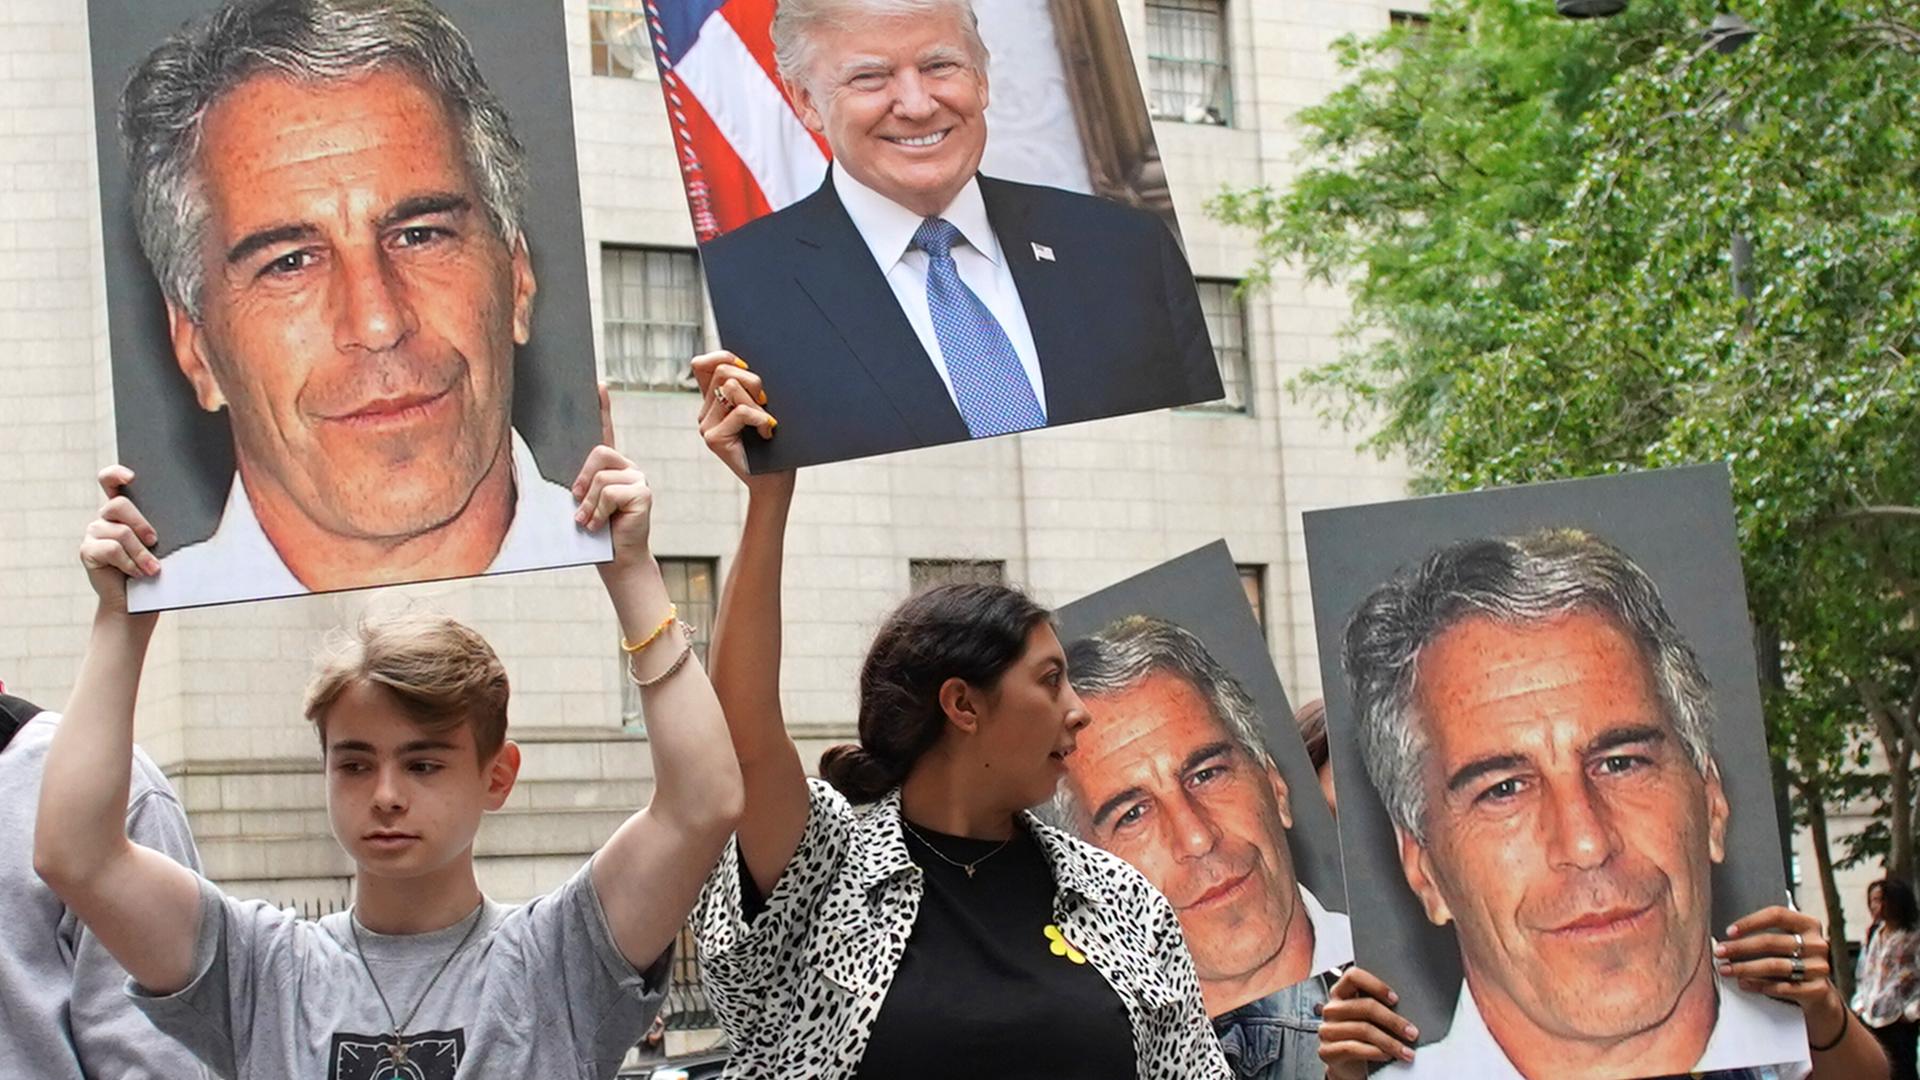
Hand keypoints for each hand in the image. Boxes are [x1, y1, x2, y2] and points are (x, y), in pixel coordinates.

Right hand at [79, 466, 161, 614]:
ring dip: (141, 552)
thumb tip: (189, 510)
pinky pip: (111, 549)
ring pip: (121, 532)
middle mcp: (105, 517)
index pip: (110, 480)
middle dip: (141, 523)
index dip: (116, 474)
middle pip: (119, 505)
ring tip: (153, 569)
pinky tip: (137, 573)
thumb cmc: (157, 569)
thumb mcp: (164, 543)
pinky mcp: (88, 551)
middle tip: (156, 541)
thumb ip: (165, 524)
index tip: (132, 477)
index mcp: (124, 510)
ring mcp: (94, 533)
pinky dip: (129, 563)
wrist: (140, 602)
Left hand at [572, 389, 653, 566]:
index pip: (605, 430)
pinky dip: (598, 512)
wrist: (616, 561)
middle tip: (577, 504)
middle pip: (598, 453)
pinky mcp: (643, 493)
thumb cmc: (594, 535)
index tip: (598, 383)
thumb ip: (577, 485)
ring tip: (589, 522)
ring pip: (601, 477)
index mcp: (610, 467)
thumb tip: (564, 480)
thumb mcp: (580, 504)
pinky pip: (610, 492)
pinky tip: (600, 526)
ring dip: (589, 504)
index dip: (602, 406)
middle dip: (582, 480)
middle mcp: (627, 468)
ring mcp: (638, 478)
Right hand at [692, 351, 787, 490]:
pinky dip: (761, 419)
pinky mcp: (714, 438)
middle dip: (753, 379)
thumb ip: (753, 387)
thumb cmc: (775, 445)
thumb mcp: (765, 408)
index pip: (702, 364)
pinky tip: (767, 434)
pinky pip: (741, 411)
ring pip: (732, 388)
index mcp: (714, 402)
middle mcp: (706, 412)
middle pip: (723, 370)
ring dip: (758, 402)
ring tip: (767, 422)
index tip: (748, 367)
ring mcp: (706, 426)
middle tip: (767, 401)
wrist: (775, 482)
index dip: (724, 356)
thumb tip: (752, 363)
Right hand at [1318, 966, 1417, 1077]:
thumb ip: (1379, 1007)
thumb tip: (1408, 1009)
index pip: (1353, 976)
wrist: (1349, 1067)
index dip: (1375, 985)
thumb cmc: (1363, 1039)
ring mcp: (1327, 1030)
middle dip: (1393, 1020)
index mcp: (1341, 993)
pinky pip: (1353, 1048)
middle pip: (1364, 1006)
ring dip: (1390, 1042)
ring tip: (1405, 1051)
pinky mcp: (1327, 1051)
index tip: (1395, 999)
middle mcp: (1332, 1009)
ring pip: (1362, 1029)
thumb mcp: (1371, 1020)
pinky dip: (1374, 1052)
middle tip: (1411, 1032)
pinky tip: (1387, 1055)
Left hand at [1717, 905, 1847, 1038]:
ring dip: (1745, 968)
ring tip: (1726, 970)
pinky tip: (1744, 984)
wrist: (1818, 993)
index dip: (1750, 921)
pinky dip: (1760, 985)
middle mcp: (1817, 944)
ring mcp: (1820, 967)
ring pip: (1775, 966)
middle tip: (1719, 952)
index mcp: (1808, 924)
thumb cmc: (1794, 961)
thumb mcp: (1786, 943)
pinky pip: (1783, 987)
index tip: (1729, 931)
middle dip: (1740, 947)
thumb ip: (1766, 935)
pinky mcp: (1818, 989)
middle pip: (1772, 941)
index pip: (1777, 915)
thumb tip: (1728, 940)